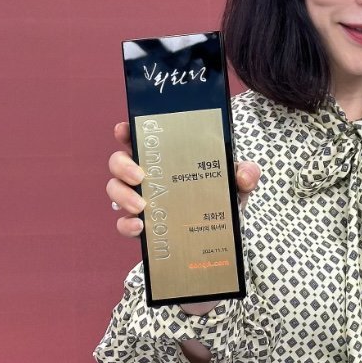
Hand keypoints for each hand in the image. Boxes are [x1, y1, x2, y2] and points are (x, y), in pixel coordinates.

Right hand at [107, 122, 259, 237]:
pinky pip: (123, 223)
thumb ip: (246, 174)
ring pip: (115, 190)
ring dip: (122, 195)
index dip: (127, 130)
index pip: (140, 136)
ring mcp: (141, 198)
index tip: (124, 130)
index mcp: (167, 155)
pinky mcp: (141, 223)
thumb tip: (244, 175)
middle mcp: (149, 173)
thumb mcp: (238, 182)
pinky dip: (126, 225)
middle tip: (139, 176)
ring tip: (141, 206)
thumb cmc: (224, 196)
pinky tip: (140, 227)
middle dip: (122, 166)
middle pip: (119, 161)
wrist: (224, 232)